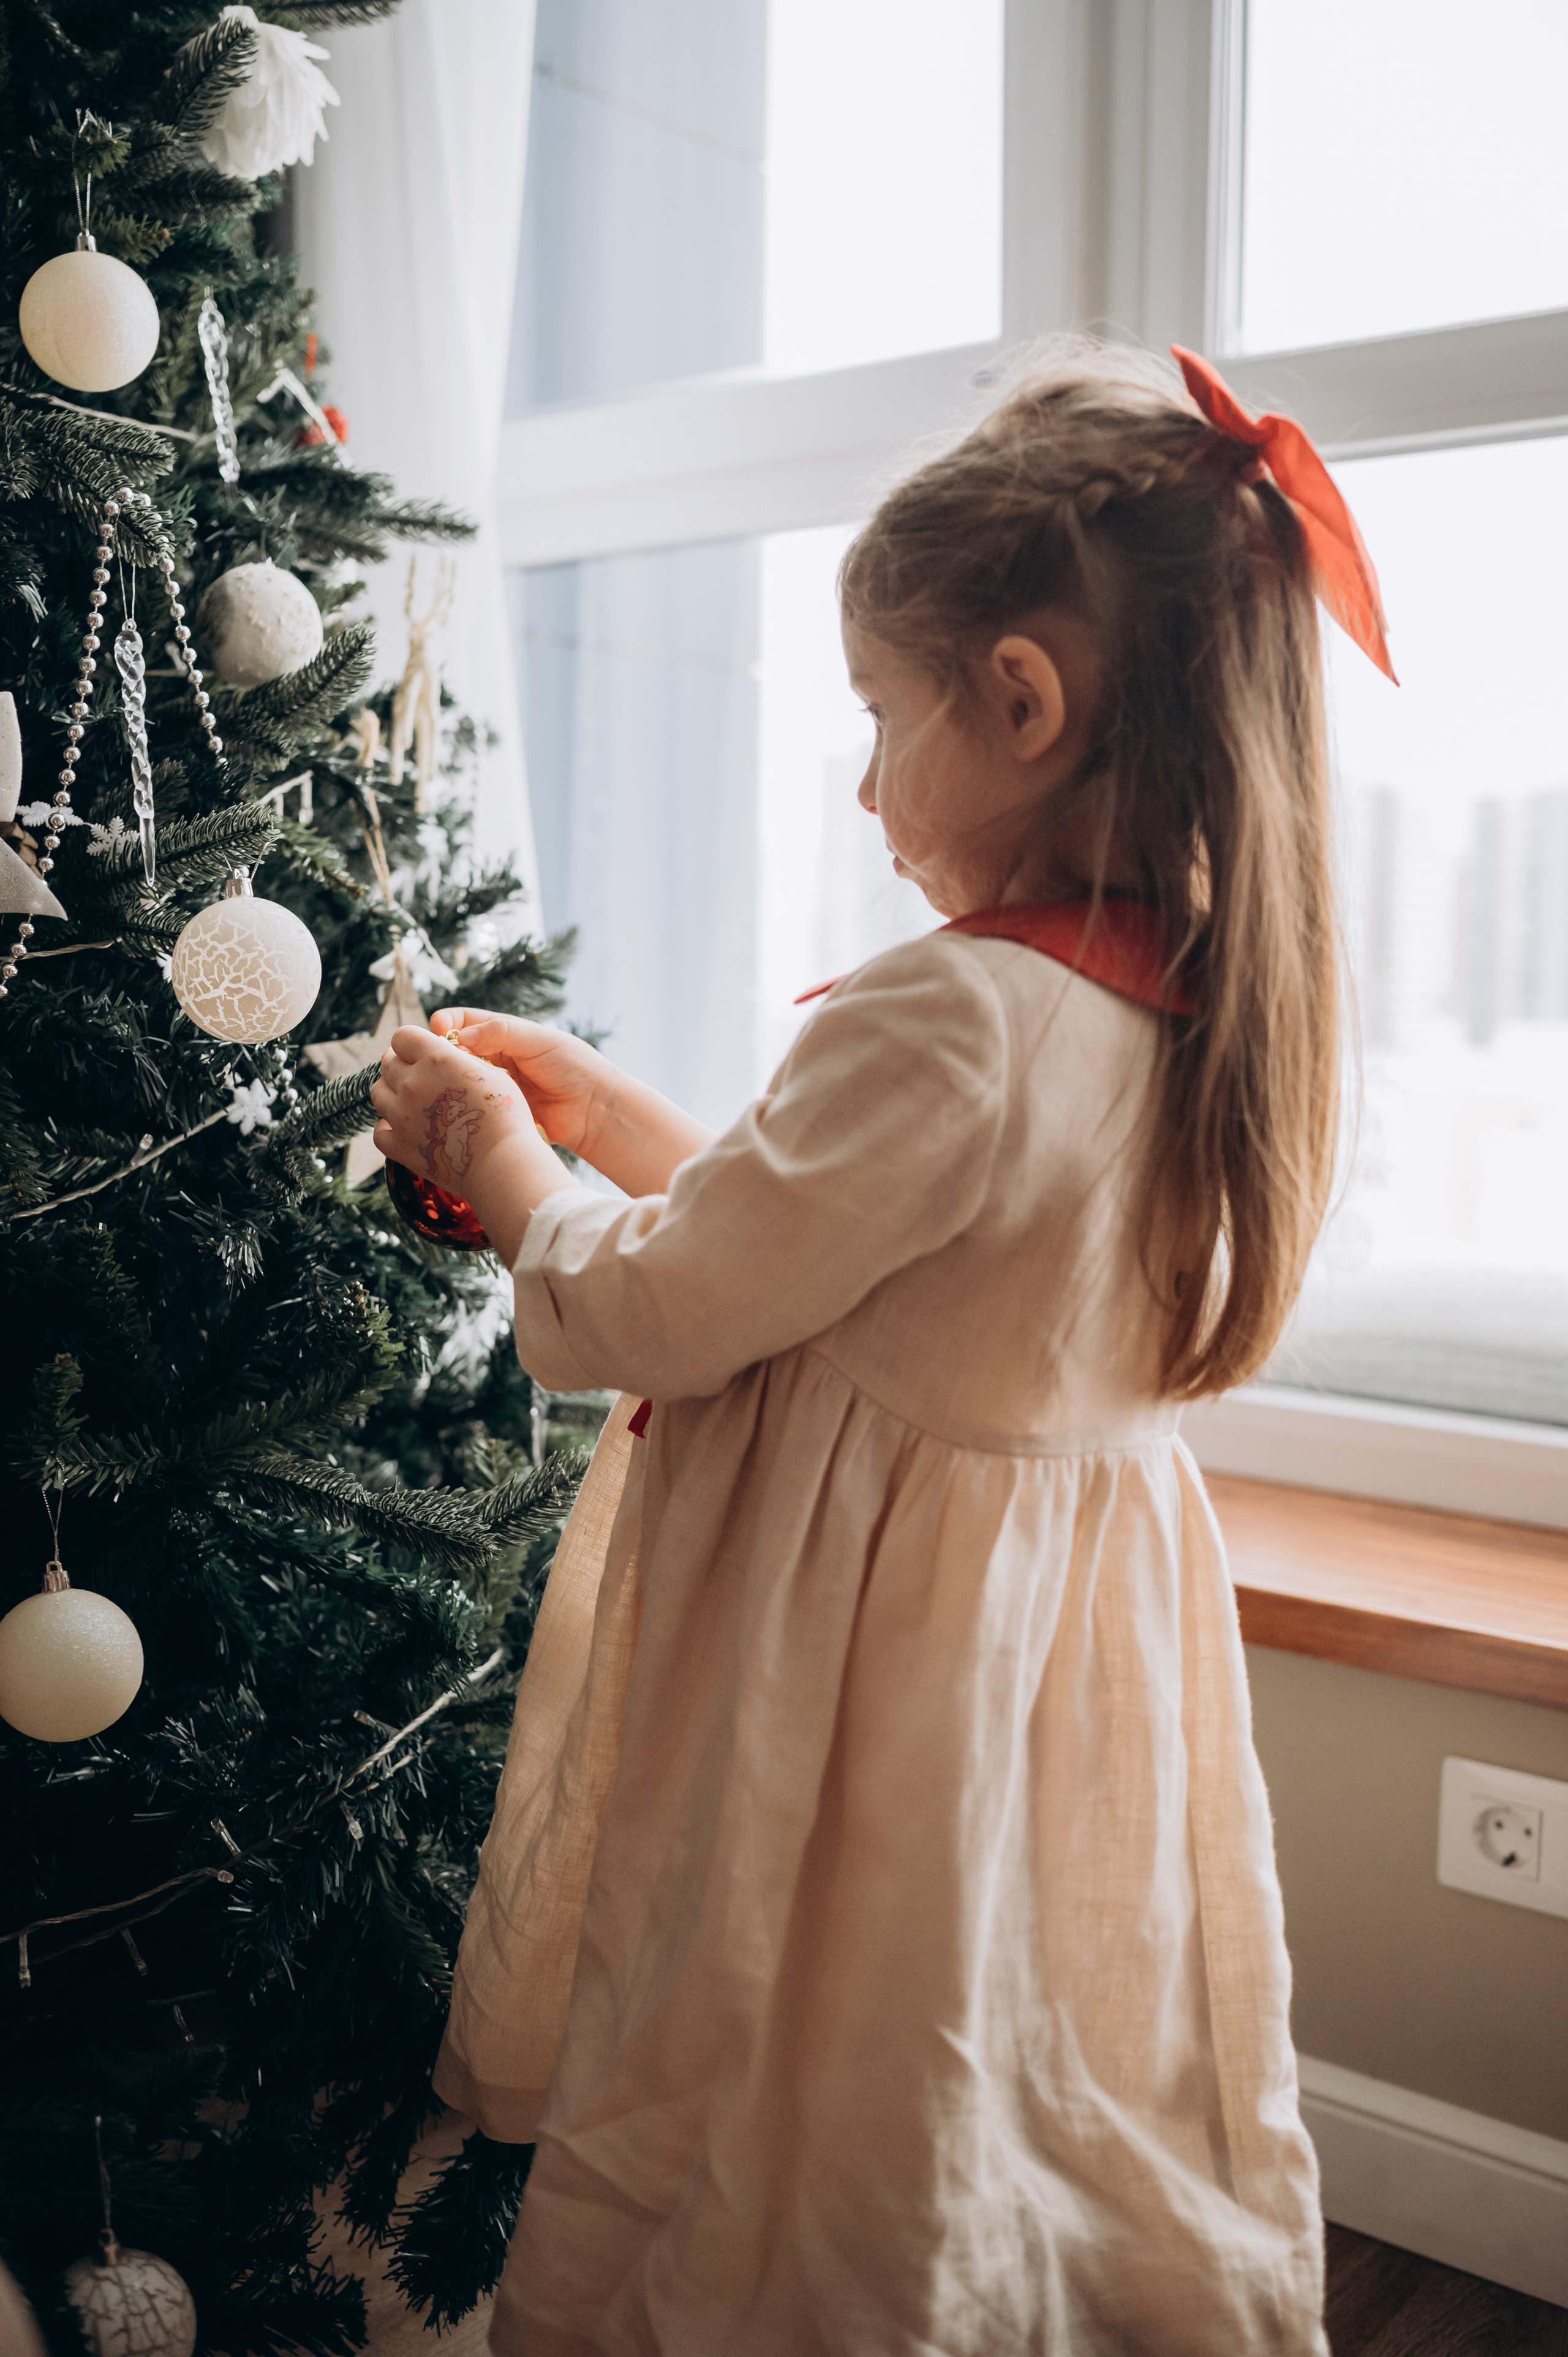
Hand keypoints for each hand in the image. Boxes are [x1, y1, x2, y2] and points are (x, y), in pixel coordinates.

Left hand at [370, 1026, 534, 1196]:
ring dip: (392, 1093)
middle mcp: (413, 1083)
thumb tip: (446, 1054)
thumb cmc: (505, 1116)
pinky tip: (405, 1129)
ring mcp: (401, 1115)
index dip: (410, 1043)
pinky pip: (379, 1131)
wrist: (501, 1161)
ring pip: (378, 1092)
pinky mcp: (399, 1145)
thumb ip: (460, 1059)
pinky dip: (389, 1129)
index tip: (418, 1051)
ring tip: (411, 1102)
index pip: (402, 1036)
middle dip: (400, 1065)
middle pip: (387, 1062)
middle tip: (418, 1077)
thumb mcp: (491, 1073)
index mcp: (436, 1059)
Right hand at [426, 1008, 610, 1156]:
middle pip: (453, 1053)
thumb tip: (459, 1037)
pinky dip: (459, 1106)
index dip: (446, 1024)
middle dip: (438, 1055)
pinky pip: (470, 1107)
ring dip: (446, 1082)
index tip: (437, 1031)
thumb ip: (500, 1033)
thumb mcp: (537, 1040)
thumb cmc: (573, 1066)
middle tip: (431, 1062)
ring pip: (457, 1081)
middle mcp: (493, 1059)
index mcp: (503, 1035)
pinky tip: (451, 1107)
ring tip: (439, 1084)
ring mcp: (493, 1087)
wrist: (595, 1108)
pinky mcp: (495, 1113)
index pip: (462, 1023)